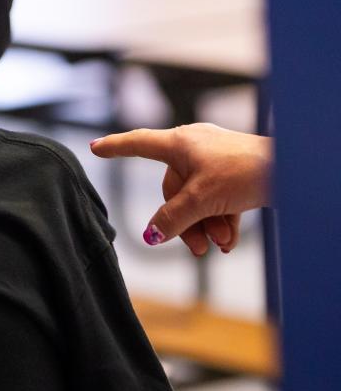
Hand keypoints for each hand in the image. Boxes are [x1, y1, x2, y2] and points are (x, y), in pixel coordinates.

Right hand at [89, 124, 271, 256]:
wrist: (293, 170)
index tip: (96, 149)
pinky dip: (220, 218)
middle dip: (184, 220)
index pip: (139, 143)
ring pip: (196, 198)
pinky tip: (229, 240)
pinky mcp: (233, 172)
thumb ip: (173, 218)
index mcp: (180, 143)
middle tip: (198, 247)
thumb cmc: (244, 171)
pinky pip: (215, 198)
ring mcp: (214, 160)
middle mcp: (194, 147)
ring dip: (205, 224)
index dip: (116, 148)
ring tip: (220, 245)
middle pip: (173, 189)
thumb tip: (151, 235)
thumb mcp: (202, 199)